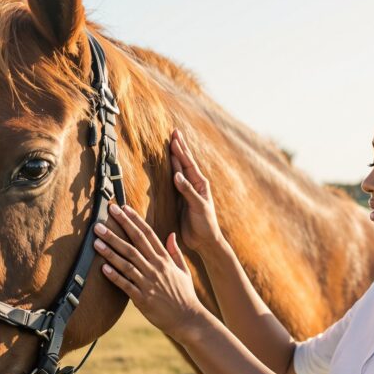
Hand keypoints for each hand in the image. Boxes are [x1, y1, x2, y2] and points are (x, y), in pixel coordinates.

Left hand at [93, 203, 209, 341]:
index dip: (134, 220)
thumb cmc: (185, 295)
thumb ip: (175, 252)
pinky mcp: (142, 298)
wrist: (188, 319)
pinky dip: (114, 276)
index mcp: (165, 259)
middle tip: (102, 219)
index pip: (148, 234)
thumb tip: (171, 235)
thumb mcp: (184, 270)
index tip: (123, 208)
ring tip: (96, 240)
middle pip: (134, 244)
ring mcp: (149, 283)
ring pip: (127, 262)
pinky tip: (103, 267)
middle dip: (118, 229)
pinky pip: (126, 285)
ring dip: (111, 251)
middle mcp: (156, 268)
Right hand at [169, 129, 222, 252]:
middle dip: (179, 148)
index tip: (174, 137)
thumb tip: (177, 175)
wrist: (205, 240)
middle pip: (185, 162)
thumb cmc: (205, 224)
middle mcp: (194, 185)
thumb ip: (188, 191)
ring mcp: (187, 191)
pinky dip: (170, 172)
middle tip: (174, 133)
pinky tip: (167, 168)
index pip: (188, 164)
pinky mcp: (180, 200)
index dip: (181, 150)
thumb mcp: (198, 207)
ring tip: (170, 145)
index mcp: (200, 184)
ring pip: (179, 170)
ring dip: (175, 157)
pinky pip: (173, 182)